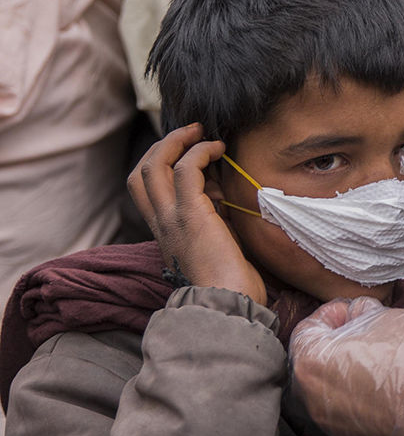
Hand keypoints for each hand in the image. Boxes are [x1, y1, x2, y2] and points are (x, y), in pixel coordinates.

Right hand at [128, 123, 265, 304]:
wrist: (227, 303)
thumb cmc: (229, 282)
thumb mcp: (213, 243)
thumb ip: (210, 218)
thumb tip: (220, 194)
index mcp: (164, 231)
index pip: (143, 189)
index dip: (158, 164)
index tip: (186, 153)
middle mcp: (161, 223)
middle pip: (141, 171)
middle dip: (163, 145)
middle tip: (191, 132)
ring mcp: (171, 217)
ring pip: (156, 164)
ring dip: (179, 141)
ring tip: (203, 133)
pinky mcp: (190, 213)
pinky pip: (186, 168)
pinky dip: (200, 152)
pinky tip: (218, 150)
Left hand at [289, 297, 403, 435]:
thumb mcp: (387, 317)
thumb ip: (361, 313)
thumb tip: (358, 315)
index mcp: (311, 364)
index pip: (306, 329)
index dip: (332, 313)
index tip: (352, 310)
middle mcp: (312, 400)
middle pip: (315, 363)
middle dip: (338, 343)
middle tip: (365, 331)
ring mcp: (333, 426)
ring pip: (332, 391)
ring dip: (350, 372)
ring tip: (381, 359)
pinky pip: (351, 414)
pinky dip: (363, 398)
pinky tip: (390, 387)